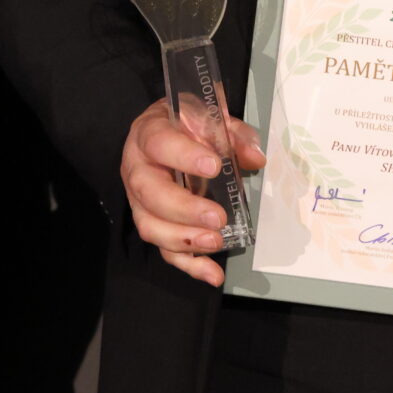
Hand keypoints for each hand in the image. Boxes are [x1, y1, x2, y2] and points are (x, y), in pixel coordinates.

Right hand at [119, 98, 263, 288]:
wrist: (164, 131)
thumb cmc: (187, 125)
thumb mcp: (211, 118)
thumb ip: (235, 135)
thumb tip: (255, 158)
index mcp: (149, 134)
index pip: (160, 144)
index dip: (184, 156)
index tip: (214, 166)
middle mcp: (137, 169)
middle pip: (150, 194)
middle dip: (184, 209)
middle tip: (218, 218)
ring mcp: (140, 201)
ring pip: (151, 226)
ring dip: (184, 240)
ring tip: (215, 242)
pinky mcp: (153, 224)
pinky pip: (164, 249)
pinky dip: (189, 265)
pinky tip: (213, 274)